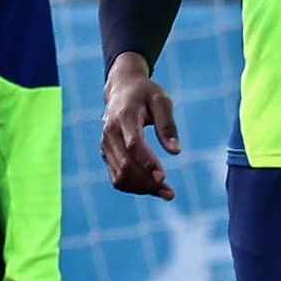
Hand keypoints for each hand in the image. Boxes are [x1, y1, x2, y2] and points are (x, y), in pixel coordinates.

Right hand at [99, 54, 179, 198]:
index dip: (147, 163)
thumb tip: (175, 152)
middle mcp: (110, 133)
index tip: (164, 177)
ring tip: (166, 192)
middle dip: (147, 181)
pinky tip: (153, 189)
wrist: (122, 88)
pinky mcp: (106, 154)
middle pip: (125, 165)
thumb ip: (168, 125)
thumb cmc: (146, 93)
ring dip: (141, 188)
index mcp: (124, 117)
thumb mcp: (162, 101)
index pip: (133, 145)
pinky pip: (116, 177)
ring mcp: (105, 145)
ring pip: (119, 176)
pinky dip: (134, 187)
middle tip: (169, 192)